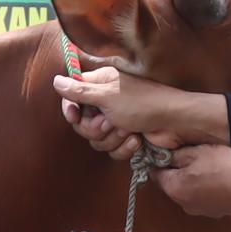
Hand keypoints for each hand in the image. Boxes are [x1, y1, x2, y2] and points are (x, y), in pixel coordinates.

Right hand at [55, 65, 226, 149]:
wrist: (175, 123)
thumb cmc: (143, 103)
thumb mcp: (107, 95)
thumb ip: (79, 91)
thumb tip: (56, 80)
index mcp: (100, 85)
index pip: (72, 97)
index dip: (71, 109)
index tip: (74, 117)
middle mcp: (106, 102)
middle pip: (82, 124)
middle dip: (95, 129)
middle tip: (110, 122)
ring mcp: (116, 121)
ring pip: (97, 140)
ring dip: (112, 139)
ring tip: (127, 130)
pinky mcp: (126, 138)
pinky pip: (112, 150)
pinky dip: (124, 148)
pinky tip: (136, 140)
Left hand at [157, 144, 230, 218]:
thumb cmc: (225, 169)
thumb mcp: (197, 152)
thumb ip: (176, 154)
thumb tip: (165, 156)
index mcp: (174, 189)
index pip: (156, 174)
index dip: (159, 160)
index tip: (166, 151)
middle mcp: (183, 203)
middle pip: (172, 183)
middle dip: (178, 169)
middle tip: (191, 153)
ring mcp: (199, 210)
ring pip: (188, 190)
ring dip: (193, 178)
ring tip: (208, 164)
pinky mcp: (214, 211)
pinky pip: (202, 196)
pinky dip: (205, 187)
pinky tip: (218, 176)